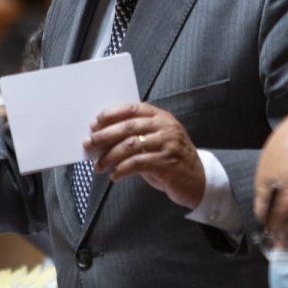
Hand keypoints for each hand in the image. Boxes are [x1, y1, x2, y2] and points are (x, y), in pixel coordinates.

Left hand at [83, 103, 204, 209]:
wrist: (198, 179)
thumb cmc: (171, 159)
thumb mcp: (157, 140)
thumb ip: (137, 135)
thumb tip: (103, 138)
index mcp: (161, 117)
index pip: (133, 108)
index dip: (112, 114)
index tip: (95, 123)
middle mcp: (165, 127)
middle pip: (128, 127)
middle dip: (104, 136)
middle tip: (89, 144)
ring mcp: (168, 144)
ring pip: (130, 146)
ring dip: (110, 156)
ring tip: (99, 166)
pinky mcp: (167, 163)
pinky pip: (137, 164)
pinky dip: (122, 170)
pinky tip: (114, 176)